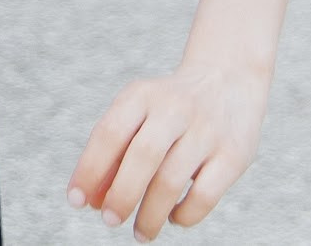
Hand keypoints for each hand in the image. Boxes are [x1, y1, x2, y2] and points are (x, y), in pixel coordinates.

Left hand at [67, 61, 269, 239]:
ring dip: (150, 215)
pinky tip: (174, 217)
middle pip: (142, 157)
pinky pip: (204, 195)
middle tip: (110, 220)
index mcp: (142, 95)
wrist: (228, 79)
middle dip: (121, 195)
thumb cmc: (168, 109)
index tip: (76, 201)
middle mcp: (175, 108)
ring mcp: (207, 131)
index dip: (89, 170)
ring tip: (141, 232)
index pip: (109, 133)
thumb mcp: (138, 114)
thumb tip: (92, 202)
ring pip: (171, 181)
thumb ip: (113, 154)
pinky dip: (184, 215)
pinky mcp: (233, 155)